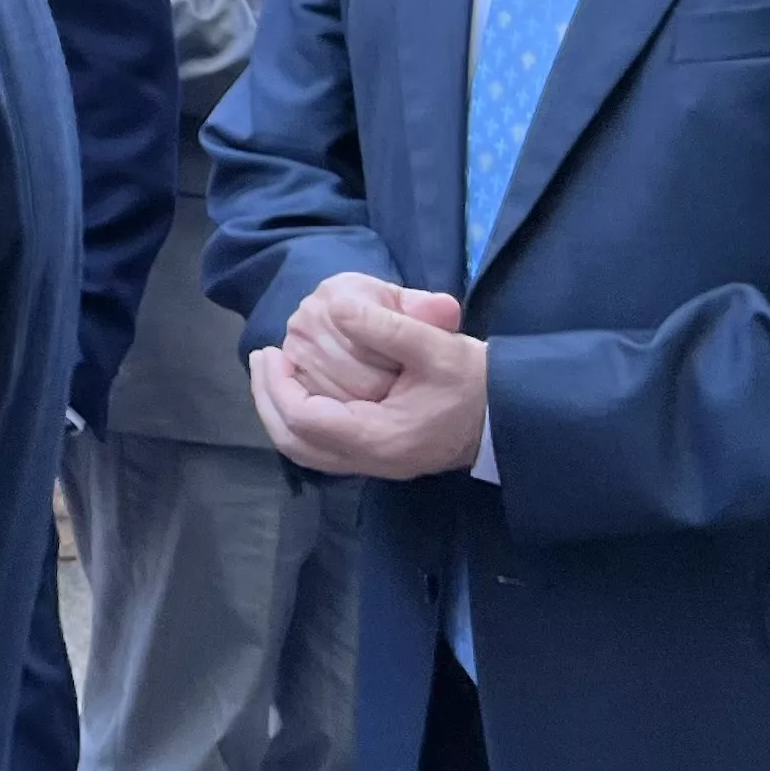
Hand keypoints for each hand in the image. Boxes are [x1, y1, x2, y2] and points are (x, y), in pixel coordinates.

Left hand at [253, 290, 486, 480]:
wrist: (507, 418)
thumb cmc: (476, 383)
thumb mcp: (438, 348)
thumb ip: (388, 328)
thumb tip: (337, 307)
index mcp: (381, 438)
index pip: (305, 421)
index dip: (279, 386)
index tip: (274, 352)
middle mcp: (371, 460)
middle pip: (294, 442)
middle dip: (269, 399)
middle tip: (263, 359)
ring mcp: (373, 463)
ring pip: (304, 449)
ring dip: (279, 411)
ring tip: (272, 372)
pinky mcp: (376, 457)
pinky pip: (320, 447)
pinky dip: (299, 420)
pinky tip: (299, 390)